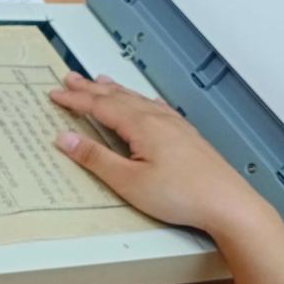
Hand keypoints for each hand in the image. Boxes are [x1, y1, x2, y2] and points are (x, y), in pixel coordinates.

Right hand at [49, 72, 273, 236]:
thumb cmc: (182, 195)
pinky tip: (146, 102)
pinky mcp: (186, 136)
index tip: (56, 94)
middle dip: (90, 88)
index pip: (99, 106)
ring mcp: (175, 126)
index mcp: (141, 125)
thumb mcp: (128, 182)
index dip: (75, 100)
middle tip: (71, 79)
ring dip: (115, 90)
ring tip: (100, 82)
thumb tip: (66, 139)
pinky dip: (142, 100)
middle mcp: (159, 119)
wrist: (227, 204)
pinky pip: (157, 108)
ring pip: (138, 100)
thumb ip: (95, 158)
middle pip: (117, 97)